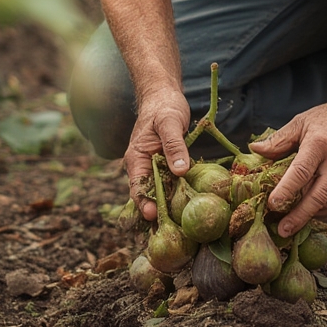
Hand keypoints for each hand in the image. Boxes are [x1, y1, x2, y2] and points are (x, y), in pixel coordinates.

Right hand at [123, 89, 190, 220]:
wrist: (164, 97)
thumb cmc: (164, 107)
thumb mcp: (170, 122)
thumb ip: (174, 145)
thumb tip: (180, 171)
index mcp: (136, 158)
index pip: (137, 187)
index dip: (144, 203)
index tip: (153, 216)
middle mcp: (142, 167)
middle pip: (148, 195)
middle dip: (158, 211)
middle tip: (172, 229)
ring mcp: (154, 168)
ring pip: (160, 192)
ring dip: (169, 205)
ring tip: (182, 225)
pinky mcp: (166, 167)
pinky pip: (170, 184)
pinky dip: (177, 194)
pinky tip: (189, 206)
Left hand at [248, 93, 326, 236]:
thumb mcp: (303, 121)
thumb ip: (279, 139)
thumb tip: (255, 150)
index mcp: (319, 143)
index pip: (300, 172)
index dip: (285, 190)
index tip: (272, 205)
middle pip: (316, 197)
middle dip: (298, 217)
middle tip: (282, 231)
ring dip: (311, 213)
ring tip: (294, 222)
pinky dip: (326, 203)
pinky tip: (313, 205)